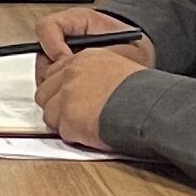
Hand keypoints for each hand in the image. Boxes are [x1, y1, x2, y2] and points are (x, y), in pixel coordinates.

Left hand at [32, 19, 155, 148]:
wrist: (151, 106)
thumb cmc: (144, 92)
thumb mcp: (118, 70)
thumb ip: (95, 76)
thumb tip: (84, 91)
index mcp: (84, 59)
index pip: (53, 73)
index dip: (59, 90)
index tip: (68, 99)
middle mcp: (72, 74)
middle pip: (45, 93)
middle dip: (56, 106)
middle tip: (74, 116)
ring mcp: (68, 95)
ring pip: (49, 114)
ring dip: (65, 123)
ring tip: (87, 125)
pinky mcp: (69, 117)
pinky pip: (62, 132)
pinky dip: (75, 136)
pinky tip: (93, 133)